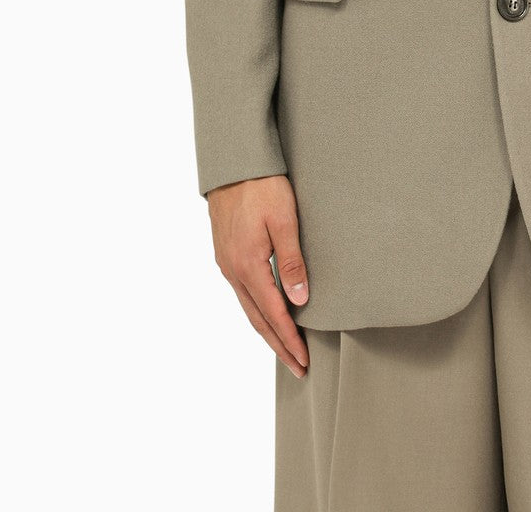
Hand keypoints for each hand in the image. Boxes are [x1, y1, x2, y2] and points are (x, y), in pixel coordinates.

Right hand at [208, 175, 310, 376]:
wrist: (233, 162)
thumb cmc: (263, 186)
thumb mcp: (284, 221)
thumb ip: (291, 262)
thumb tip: (300, 301)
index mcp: (248, 265)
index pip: (273, 314)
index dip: (290, 339)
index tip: (304, 361)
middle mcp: (233, 270)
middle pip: (258, 319)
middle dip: (279, 345)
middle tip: (298, 367)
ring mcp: (226, 263)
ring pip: (248, 308)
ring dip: (267, 331)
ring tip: (285, 348)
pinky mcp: (226, 253)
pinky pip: (242, 293)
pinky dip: (257, 311)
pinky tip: (266, 313)